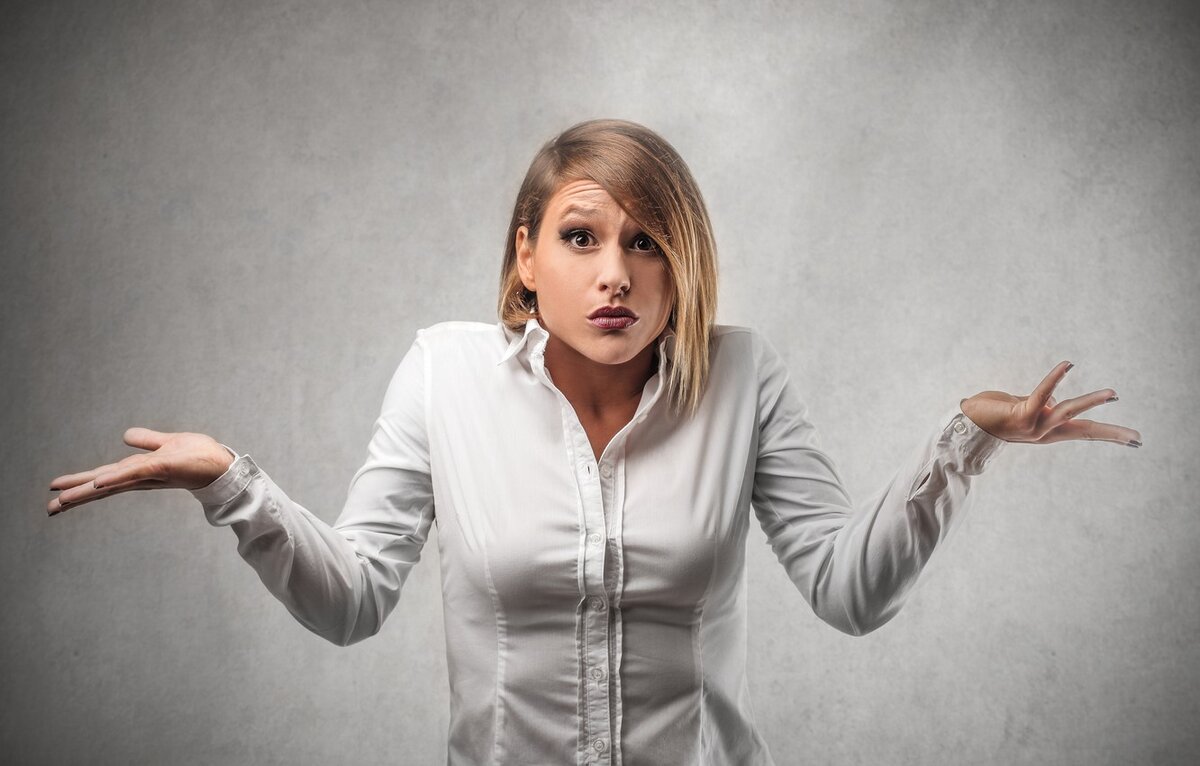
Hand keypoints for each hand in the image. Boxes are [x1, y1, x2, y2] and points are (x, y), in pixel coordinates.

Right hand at [47, 428, 233, 515]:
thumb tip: (125, 436)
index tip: (55, 493)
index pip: (104, 479)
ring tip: (60, 502)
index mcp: (138, 472)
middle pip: (102, 486)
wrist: (224, 464)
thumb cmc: (199, 456)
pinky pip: (134, 473)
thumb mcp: (168, 443)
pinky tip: (98, 483)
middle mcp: (141, 477)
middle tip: (49, 509)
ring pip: (112, 483)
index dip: (80, 484)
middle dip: (75, 496)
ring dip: (86, 492)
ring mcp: (150, 474)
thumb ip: (147, 440)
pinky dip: (115, 478)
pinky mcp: (163, 467)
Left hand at [959, 361, 1141, 446]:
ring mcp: (1033, 427)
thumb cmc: (994, 414)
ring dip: (1091, 401)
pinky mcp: (1020, 415)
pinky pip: (1042, 393)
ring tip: (1114, 393)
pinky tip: (1068, 365)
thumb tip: (1056, 401)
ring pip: (1068, 411)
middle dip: (1112, 434)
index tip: (1135, 439)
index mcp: (1048, 432)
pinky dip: (1055, 378)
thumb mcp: (1025, 410)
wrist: (963, 424)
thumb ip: (1043, 406)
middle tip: (1138, 437)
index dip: (1109, 434)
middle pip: (1085, 432)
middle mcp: (1044, 434)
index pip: (1084, 433)